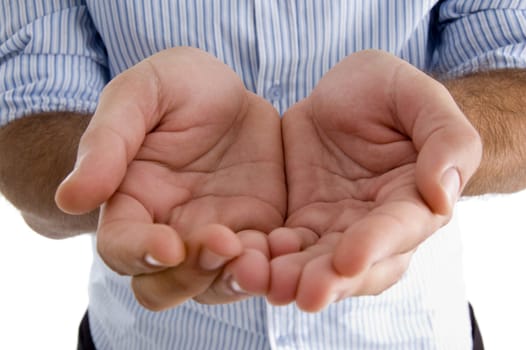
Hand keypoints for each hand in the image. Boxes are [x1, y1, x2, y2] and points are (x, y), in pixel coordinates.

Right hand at [55, 47, 285, 309]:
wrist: (230, 93)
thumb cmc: (176, 88)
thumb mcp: (141, 94)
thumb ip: (107, 141)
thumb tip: (71, 199)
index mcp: (131, 202)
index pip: (120, 248)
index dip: (139, 253)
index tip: (168, 244)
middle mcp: (169, 229)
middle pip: (164, 286)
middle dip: (190, 276)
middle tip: (222, 242)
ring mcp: (215, 235)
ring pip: (214, 286)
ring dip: (233, 280)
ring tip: (258, 254)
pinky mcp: (256, 231)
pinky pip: (263, 266)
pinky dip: (272, 267)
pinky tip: (287, 246)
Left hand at [267, 50, 481, 311]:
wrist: (342, 92)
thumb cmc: (388, 91)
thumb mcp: (418, 97)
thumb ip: (446, 139)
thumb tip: (442, 195)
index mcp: (414, 199)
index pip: (400, 229)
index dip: (377, 245)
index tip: (350, 258)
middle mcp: (377, 224)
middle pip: (360, 265)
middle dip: (334, 281)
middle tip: (307, 294)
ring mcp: (338, 226)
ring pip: (320, 265)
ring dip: (298, 280)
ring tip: (273, 287)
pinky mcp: (304, 221)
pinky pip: (288, 247)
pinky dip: (272, 259)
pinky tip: (253, 260)